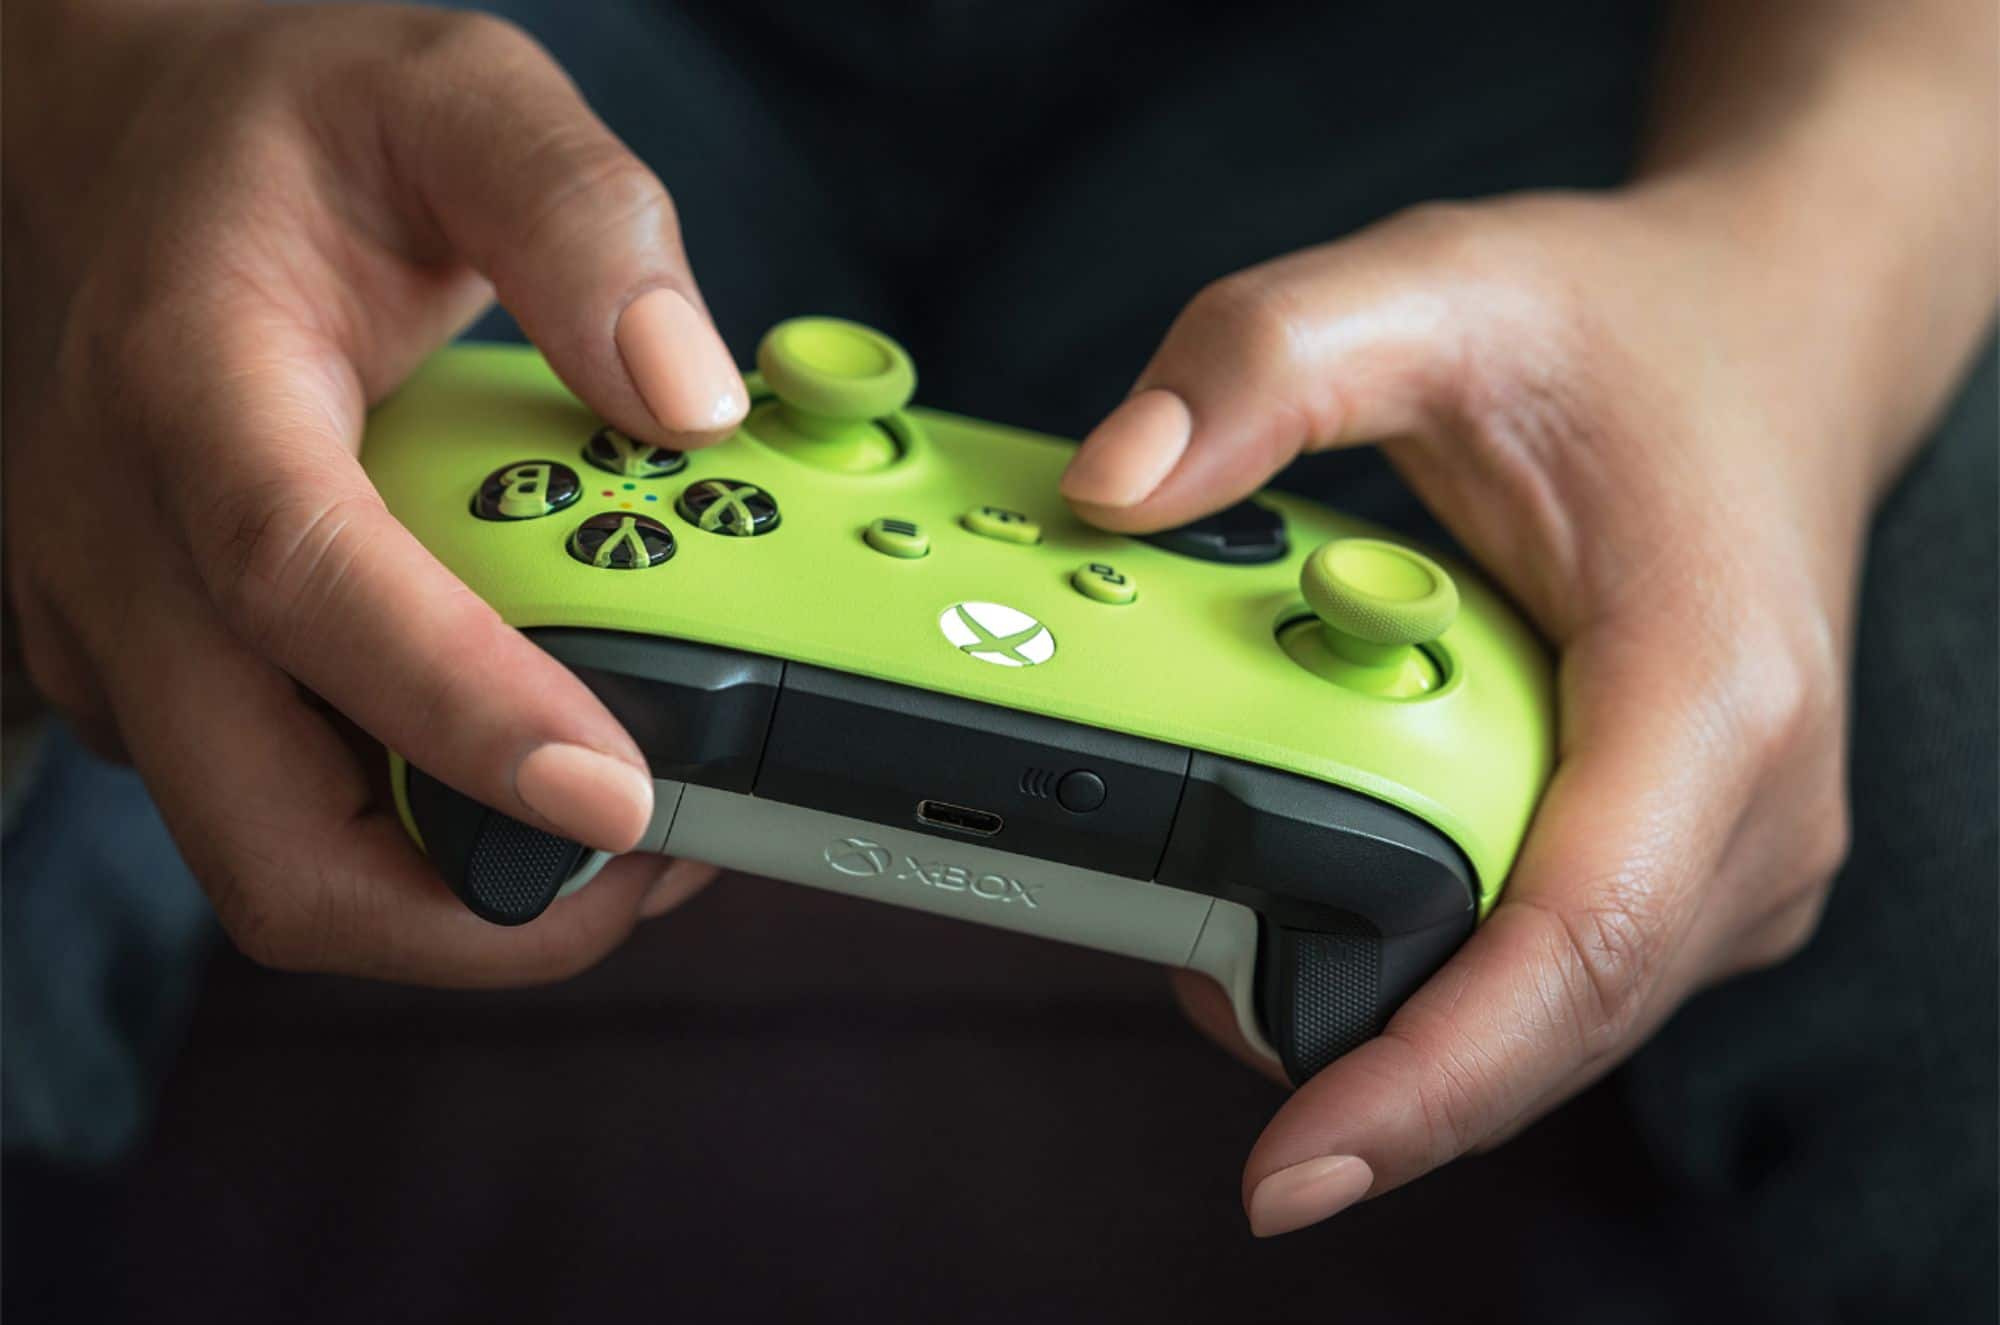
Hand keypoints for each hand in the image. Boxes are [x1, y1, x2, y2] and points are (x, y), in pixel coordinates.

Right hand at [2, 3, 742, 980]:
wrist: (120, 154)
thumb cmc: (282, 132)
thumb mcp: (452, 96)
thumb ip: (581, 218)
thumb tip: (691, 398)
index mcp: (192, 388)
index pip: (304, 584)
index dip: (462, 711)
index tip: (619, 796)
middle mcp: (126, 545)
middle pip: (270, 833)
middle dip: (477, 907)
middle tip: (659, 858)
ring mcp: (126, 633)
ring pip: (277, 860)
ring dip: (461, 887)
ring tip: (626, 816)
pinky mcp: (153, 677)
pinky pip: (285, 808)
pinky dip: (418, 830)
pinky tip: (524, 757)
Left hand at [1063, 189, 1907, 1232]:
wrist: (1771, 333)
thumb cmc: (1631, 328)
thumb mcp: (1434, 291)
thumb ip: (1263, 365)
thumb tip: (1110, 487)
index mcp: (1710, 689)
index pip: (1572, 947)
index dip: (1425, 1085)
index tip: (1286, 1173)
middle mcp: (1751, 807)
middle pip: (1546, 1021)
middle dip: (1369, 1062)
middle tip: (1193, 983)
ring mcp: (1731, 856)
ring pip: (1549, 1019)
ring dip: (1398, 1017)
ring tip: (1246, 938)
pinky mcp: (1690, 864)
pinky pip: (1555, 972)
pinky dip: (1443, 966)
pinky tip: (1339, 905)